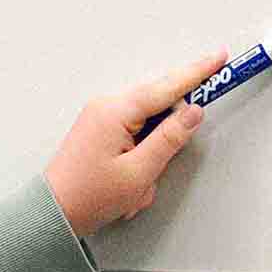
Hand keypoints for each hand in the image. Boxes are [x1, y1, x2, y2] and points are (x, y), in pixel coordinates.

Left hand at [43, 48, 227, 235]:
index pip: (166, 86)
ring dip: (150, 159)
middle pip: (158, 107)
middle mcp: (106, 107)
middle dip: (165, 142)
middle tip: (154, 168)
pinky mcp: (100, 131)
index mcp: (115, 112)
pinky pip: (134, 137)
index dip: (196, 73)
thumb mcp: (139, 173)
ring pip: (148, 127)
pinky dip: (138, 162)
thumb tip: (192, 113)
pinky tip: (127, 185)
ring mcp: (101, 118)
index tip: (218, 58)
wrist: (53, 213)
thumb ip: (170, 139)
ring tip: (132, 189)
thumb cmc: (88, 197)